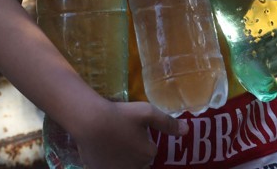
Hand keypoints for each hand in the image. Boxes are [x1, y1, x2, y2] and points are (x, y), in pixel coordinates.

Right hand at [73, 99, 187, 168]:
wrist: (90, 121)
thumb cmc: (120, 115)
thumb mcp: (147, 113)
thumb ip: (167, 123)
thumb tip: (187, 130)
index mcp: (148, 154)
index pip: (151, 151)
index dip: (143, 140)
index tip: (134, 129)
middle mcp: (135, 167)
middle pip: (139, 161)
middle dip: (134, 152)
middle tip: (122, 135)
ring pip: (124, 165)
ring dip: (122, 158)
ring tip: (112, 143)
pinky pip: (109, 167)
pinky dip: (107, 162)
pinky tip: (101, 150)